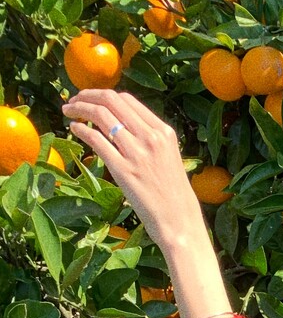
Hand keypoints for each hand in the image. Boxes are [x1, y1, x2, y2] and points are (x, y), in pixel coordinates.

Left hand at [61, 89, 204, 255]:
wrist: (179, 223)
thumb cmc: (175, 197)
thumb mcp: (170, 158)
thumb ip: (151, 141)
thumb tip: (126, 128)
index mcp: (164, 132)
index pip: (128, 100)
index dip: (105, 95)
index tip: (93, 99)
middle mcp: (150, 137)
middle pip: (111, 100)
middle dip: (88, 95)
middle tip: (75, 100)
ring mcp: (136, 153)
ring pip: (100, 115)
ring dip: (79, 108)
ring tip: (68, 111)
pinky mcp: (123, 170)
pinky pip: (95, 139)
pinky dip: (80, 129)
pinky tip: (73, 129)